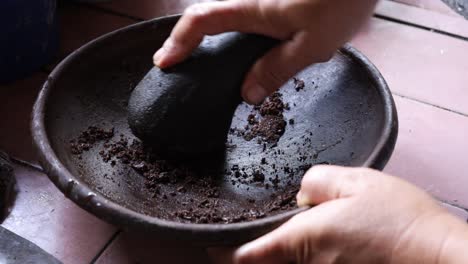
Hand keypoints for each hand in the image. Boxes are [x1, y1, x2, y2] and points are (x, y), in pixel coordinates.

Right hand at [153, 0, 376, 103]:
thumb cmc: (342, 0)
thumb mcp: (312, 45)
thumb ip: (277, 69)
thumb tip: (246, 94)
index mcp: (254, 9)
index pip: (201, 21)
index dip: (178, 41)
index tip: (164, 62)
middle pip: (206, 14)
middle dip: (186, 37)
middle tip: (178, 60)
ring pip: (225, 11)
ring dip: (208, 32)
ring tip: (203, 57)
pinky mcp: (272, 1)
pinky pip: (243, 12)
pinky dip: (232, 29)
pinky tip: (244, 46)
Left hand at [226, 166, 467, 263]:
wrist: (439, 257)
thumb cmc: (400, 220)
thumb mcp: (355, 182)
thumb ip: (317, 181)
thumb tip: (301, 193)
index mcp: (304, 241)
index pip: (248, 255)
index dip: (225, 249)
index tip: (211, 241)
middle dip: (251, 251)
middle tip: (243, 231)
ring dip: (276, 254)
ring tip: (277, 230)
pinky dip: (301, 257)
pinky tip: (312, 241)